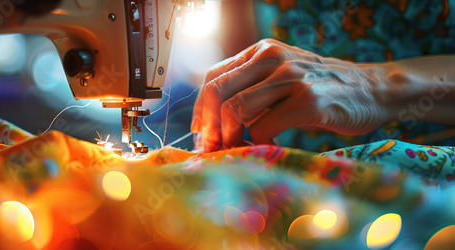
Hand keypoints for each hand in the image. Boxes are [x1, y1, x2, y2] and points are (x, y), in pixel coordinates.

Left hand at [191, 39, 402, 151]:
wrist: (373, 89)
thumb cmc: (323, 90)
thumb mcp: (283, 80)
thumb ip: (253, 91)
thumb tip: (215, 122)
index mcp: (262, 52)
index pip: (213, 77)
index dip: (200, 109)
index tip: (201, 133)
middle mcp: (272, 58)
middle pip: (216, 91)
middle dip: (207, 126)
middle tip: (211, 148)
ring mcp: (290, 78)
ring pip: (235, 109)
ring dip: (228, 137)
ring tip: (236, 151)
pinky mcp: (308, 100)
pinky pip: (263, 127)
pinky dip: (257, 144)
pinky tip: (269, 147)